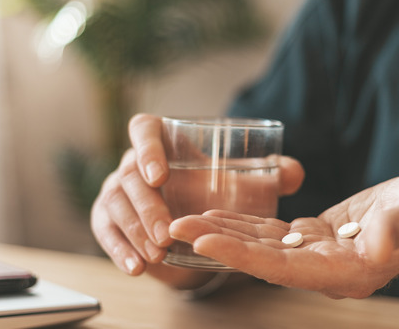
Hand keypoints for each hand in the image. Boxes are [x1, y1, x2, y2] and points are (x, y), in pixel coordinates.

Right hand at [90, 114, 305, 282]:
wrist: (191, 221)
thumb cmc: (215, 190)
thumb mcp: (244, 182)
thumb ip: (272, 174)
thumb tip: (293, 172)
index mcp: (162, 139)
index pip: (144, 129)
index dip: (147, 148)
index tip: (160, 174)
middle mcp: (133, 162)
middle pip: (129, 175)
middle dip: (147, 206)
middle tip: (168, 232)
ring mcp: (116, 190)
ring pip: (115, 205)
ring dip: (135, 231)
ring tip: (157, 253)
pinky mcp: (107, 219)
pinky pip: (106, 232)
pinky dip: (119, 251)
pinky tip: (136, 268)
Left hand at [169, 168, 398, 297]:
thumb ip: (396, 228)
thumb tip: (376, 243)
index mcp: (347, 271)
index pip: (282, 268)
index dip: (242, 255)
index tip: (204, 241)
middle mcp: (326, 270)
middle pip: (261, 261)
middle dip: (218, 245)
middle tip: (175, 227)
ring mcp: (319, 256)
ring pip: (261, 248)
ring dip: (224, 234)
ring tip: (185, 221)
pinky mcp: (316, 238)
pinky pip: (273, 235)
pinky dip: (245, 225)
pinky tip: (221, 216)